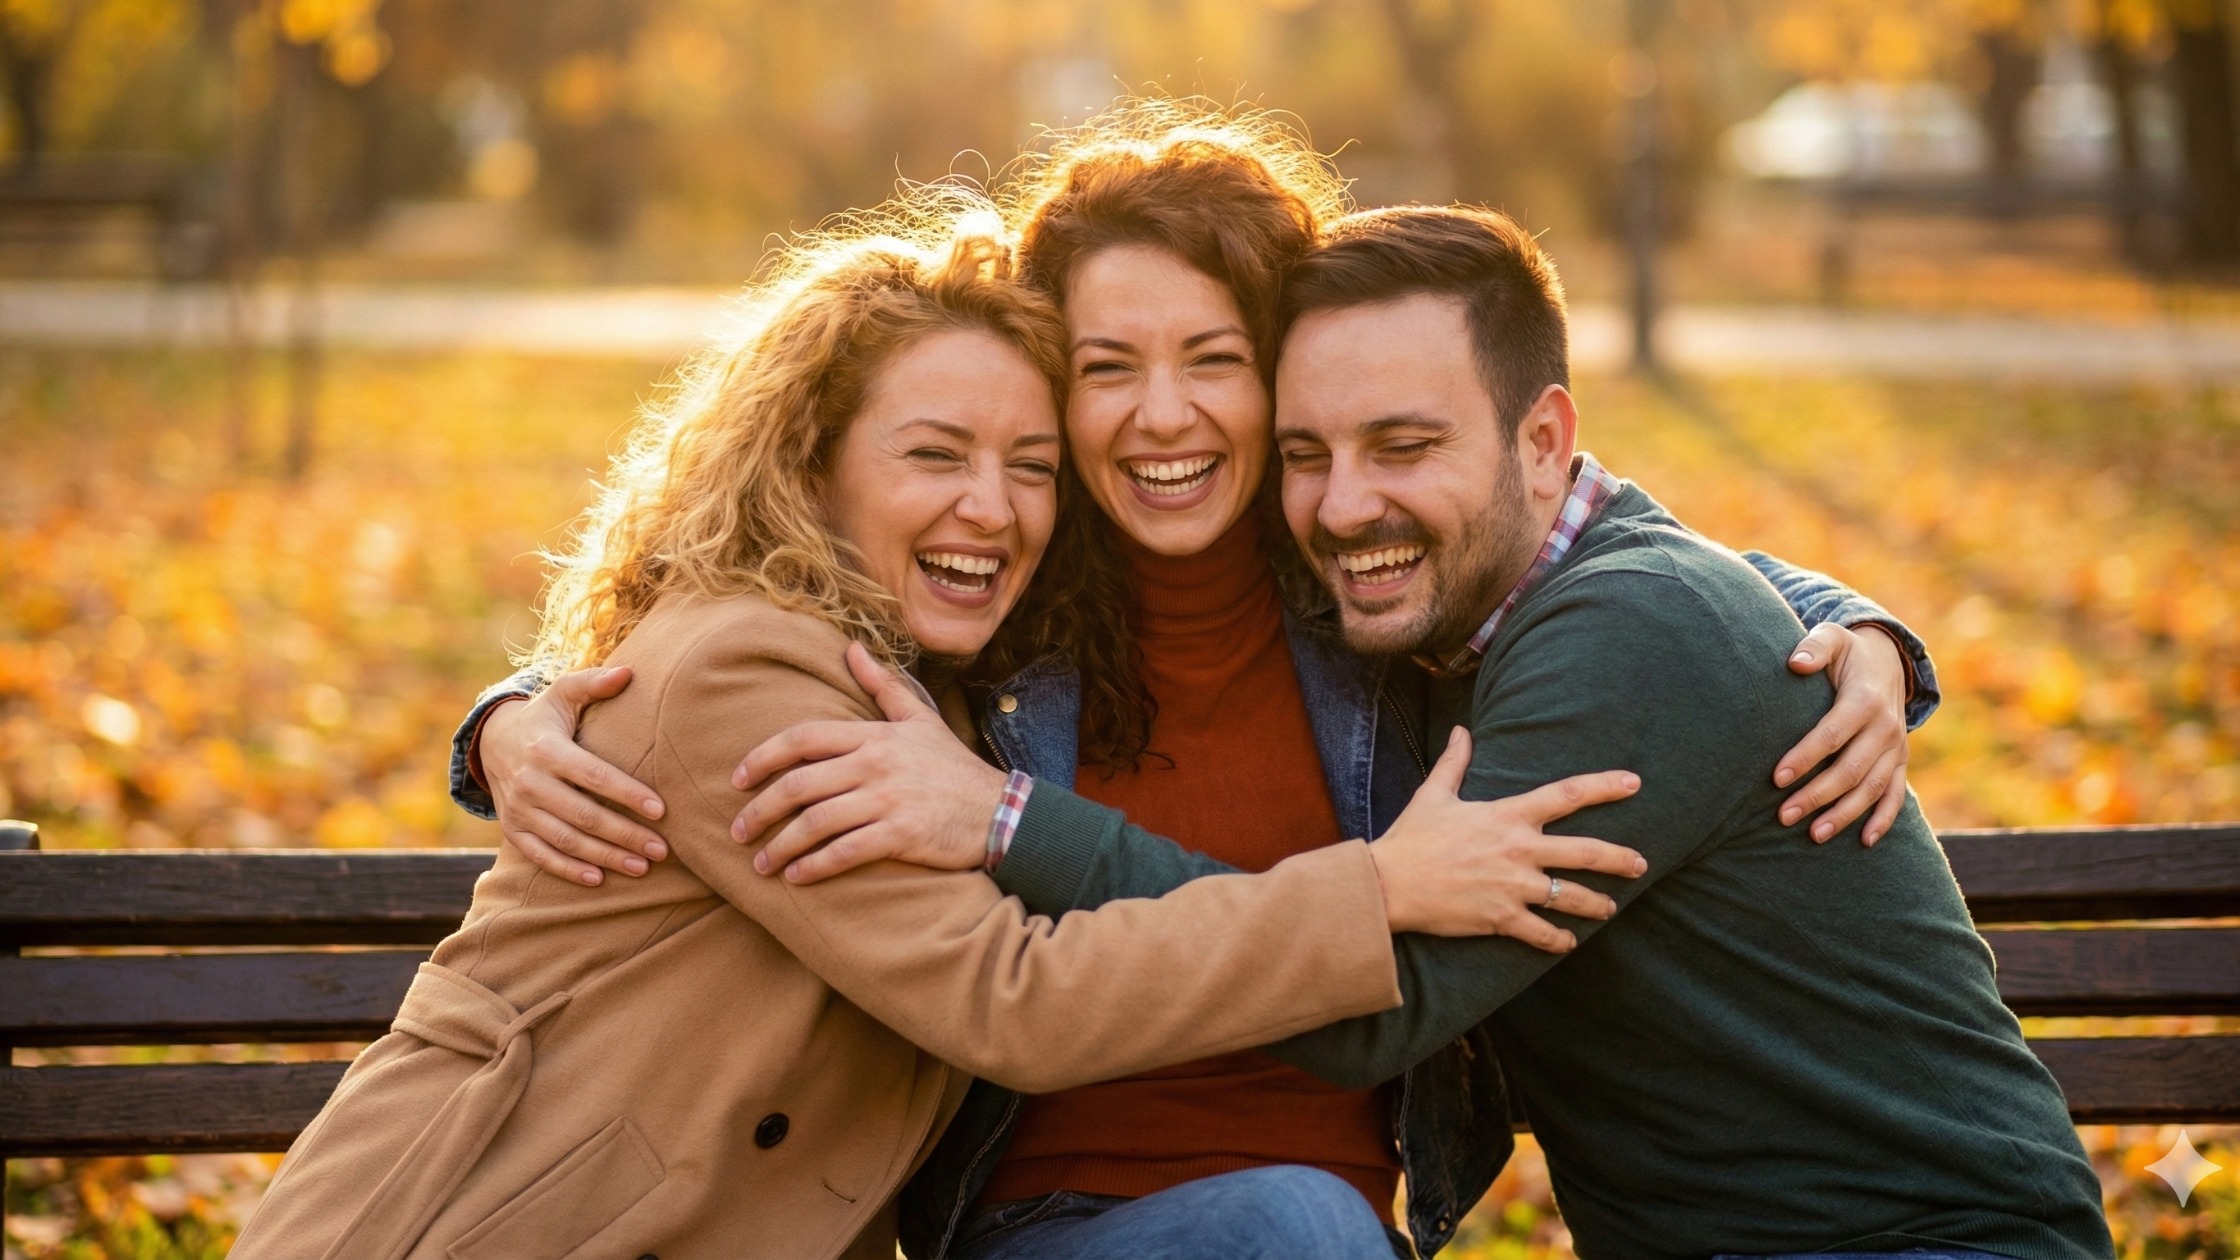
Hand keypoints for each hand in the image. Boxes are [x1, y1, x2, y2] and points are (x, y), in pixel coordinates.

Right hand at [481, 667, 668, 886]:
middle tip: (662, 850)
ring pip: (567, 841)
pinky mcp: (513, 829)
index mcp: (548, 750)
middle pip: (585, 816)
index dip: (628, 794)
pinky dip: (568, 869)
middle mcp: (531, 783)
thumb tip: (629, 672)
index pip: (594, 777)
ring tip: (643, 867)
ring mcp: (519, 810)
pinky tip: (599, 879)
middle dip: (626, 835)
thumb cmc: (544, 717)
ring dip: (606, 857)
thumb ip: (594, 683)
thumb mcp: (562, 693)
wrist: (491, 742)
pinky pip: (541, 855)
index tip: (661, 810)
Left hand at [731, 642, 1005, 882]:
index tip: (737, 778)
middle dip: (761, 809)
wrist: (1001, 811)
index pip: (803, 738)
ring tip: (760, 863)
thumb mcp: (920, 720)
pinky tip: (796, 878)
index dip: (763, 757)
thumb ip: (882, 686)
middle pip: (799, 784)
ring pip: (815, 822)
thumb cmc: (954, 768)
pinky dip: (814, 866)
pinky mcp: (900, 835)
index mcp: (874, 736)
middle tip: (739, 830)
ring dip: (780, 846)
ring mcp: (887, 800)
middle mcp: (875, 764)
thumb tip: (851, 649)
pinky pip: (844, 852)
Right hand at [1369, 727, 1645, 950]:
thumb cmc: (1411, 838)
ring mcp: (1513, 886)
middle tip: (1641, 864)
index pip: (1567, 795)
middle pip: (1586, 852)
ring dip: (1597, 904)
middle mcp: (1519, 849)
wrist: (1388, 883)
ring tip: (1609, 908)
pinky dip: (1559, 941)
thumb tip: (1460, 731)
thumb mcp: (1434, 794)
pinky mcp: (1502, 918)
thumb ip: (1455, 762)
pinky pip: (1543, 934)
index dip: (1604, 787)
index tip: (1633, 783)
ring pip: (1572, 897)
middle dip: (1620, 859)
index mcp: (1507, 816)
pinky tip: (1567, 943)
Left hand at [1776, 622, 1910, 844]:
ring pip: (1871, 789)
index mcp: (1865, 700)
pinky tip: (1863, 841)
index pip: (1832, 734)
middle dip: (1817, 795)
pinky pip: (1896, 794)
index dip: (1805, 757)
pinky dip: (1884, 820)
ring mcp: (1896, 748)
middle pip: (1850, 769)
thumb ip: (1814, 647)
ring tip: (1813, 835)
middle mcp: (1885, 728)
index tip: (1776, 778)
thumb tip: (1796, 663)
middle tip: (1783, 816)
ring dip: (1844, 815)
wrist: (1888, 661)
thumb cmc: (1847, 652)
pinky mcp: (1900, 761)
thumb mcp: (1832, 638)